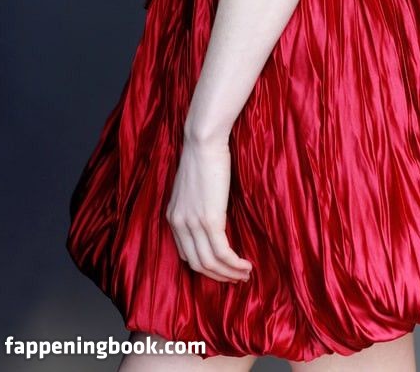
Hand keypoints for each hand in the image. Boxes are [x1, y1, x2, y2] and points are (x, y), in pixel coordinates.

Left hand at [166, 136, 253, 283]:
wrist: (203, 141)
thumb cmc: (202, 157)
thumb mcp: (193, 187)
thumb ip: (197, 206)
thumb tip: (213, 219)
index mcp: (173, 218)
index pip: (187, 255)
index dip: (206, 267)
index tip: (223, 269)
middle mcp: (179, 224)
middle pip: (197, 264)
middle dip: (218, 276)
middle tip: (237, 278)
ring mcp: (193, 223)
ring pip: (210, 263)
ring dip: (229, 273)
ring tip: (245, 274)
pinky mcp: (209, 219)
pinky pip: (222, 252)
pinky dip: (235, 263)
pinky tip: (247, 265)